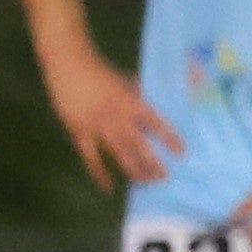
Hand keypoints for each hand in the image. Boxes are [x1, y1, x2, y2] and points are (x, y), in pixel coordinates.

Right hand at [41, 42, 178, 190]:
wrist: (69, 64)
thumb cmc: (101, 71)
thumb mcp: (127, 79)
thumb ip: (142, 94)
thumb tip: (168, 96)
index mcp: (131, 101)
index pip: (156, 123)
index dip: (169, 138)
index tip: (181, 152)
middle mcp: (118, 116)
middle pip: (140, 146)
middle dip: (153, 163)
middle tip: (164, 177)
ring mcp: (98, 126)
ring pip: (120, 155)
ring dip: (134, 170)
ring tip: (146, 183)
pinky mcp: (79, 132)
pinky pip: (91, 158)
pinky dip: (100, 174)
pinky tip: (109, 187)